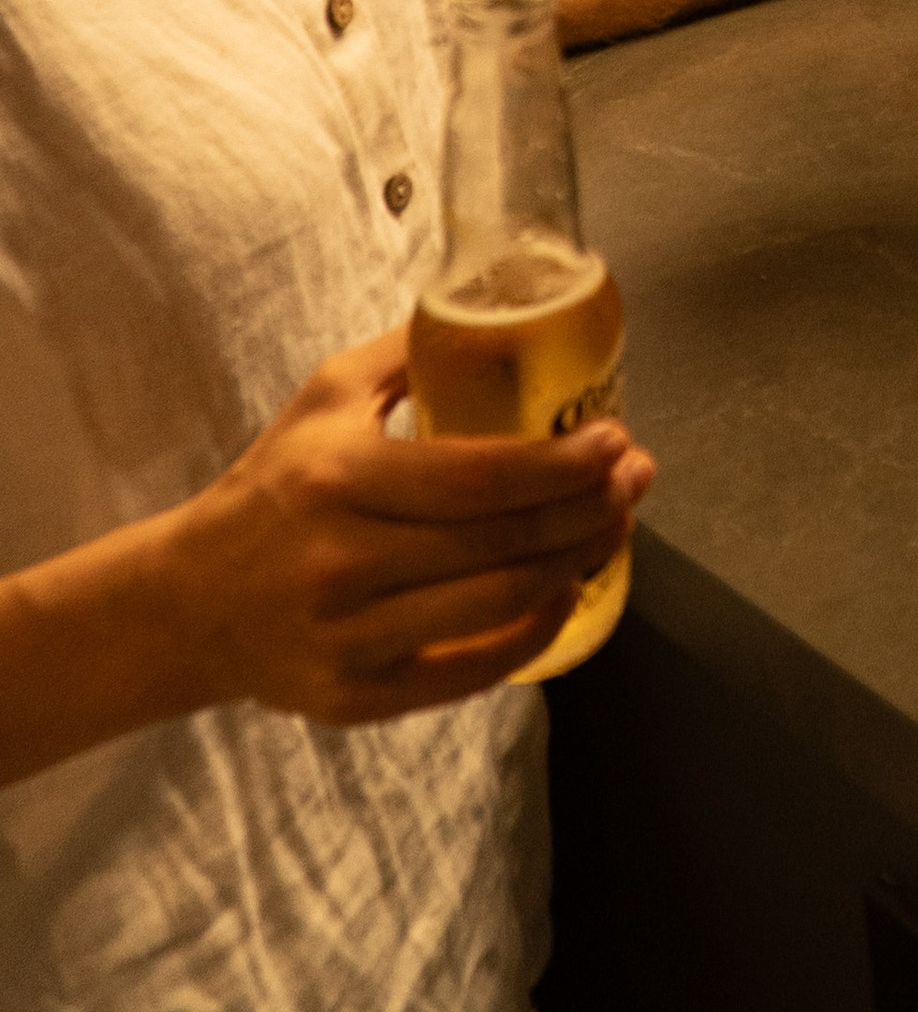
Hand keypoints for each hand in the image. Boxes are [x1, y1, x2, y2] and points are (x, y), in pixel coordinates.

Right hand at [165, 332, 652, 726]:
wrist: (188, 605)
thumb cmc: (273, 488)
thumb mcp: (323, 399)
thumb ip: (408, 355)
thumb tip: (499, 311)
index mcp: (339, 481)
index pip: (477, 478)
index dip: (561, 464)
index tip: (617, 439)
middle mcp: (344, 565)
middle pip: (501, 545)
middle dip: (589, 509)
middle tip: (636, 477)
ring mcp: (351, 641)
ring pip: (499, 607)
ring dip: (576, 564)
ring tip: (614, 525)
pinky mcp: (359, 700)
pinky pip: (472, 673)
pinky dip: (534, 631)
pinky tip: (566, 590)